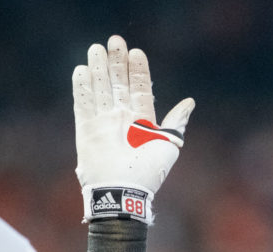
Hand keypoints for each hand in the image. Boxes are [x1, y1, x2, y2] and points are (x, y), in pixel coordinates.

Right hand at [72, 34, 193, 223]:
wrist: (124, 191)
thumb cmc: (149, 172)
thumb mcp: (169, 145)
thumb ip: (177, 123)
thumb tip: (190, 102)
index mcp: (143, 121)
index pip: (141, 90)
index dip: (139, 72)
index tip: (136, 52)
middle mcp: (122, 119)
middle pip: (118, 84)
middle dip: (117, 63)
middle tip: (115, 41)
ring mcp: (103, 122)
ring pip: (100, 89)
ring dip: (98, 69)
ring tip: (97, 48)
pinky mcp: (85, 129)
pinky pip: (82, 104)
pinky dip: (82, 87)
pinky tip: (82, 70)